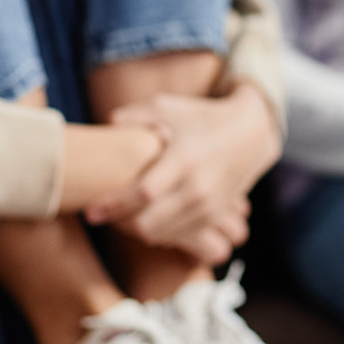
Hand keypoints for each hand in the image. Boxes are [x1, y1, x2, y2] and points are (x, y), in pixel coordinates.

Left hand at [84, 83, 280, 264]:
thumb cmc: (201, 117)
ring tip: (119, 216)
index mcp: (184, 160)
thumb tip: (106, 125)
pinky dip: (158, 232)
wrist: (251, 133)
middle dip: (120, 223)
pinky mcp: (215, 215)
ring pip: (162, 234)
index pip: (143, 193)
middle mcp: (198, 188)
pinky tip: (144, 219)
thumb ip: (134, 115)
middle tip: (100, 215)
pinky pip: (179, 235)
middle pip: (150, 223)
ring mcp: (209, 205)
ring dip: (136, 230)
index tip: (91, 210)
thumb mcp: (168, 107)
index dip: (114, 205)